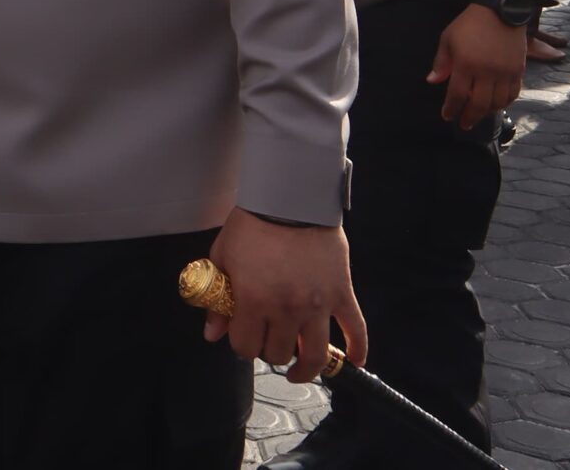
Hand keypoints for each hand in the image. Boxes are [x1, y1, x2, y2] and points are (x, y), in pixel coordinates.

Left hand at [201, 210, 366, 383]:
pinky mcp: (341, 294)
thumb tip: (212, 334)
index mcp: (254, 300)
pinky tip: (352, 361)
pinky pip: (355, 331)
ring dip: (305, 369)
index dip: (241, 345)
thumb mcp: (222, 258)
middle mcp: (287, 308)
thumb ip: (216, 301)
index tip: (243, 337)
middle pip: (277, 354)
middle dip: (269, 352)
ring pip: (314, 355)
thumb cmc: (252, 226)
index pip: (245, 346)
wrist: (290, 200)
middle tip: (268, 341)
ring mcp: (318, 304)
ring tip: (299, 370)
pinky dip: (357, 351)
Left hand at [427, 3, 527, 127]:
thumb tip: (432, 81)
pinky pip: (513, 94)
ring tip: (479, 114)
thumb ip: (441, 62)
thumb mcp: (448, 39)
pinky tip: (497, 104)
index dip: (451, 108)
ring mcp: (504, 73)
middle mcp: (486, 72)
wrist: (500, 11)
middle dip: (469, 117)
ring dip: (487, 112)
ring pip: (497, 102)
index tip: (447, 116)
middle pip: (478, 104)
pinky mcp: (518, 71)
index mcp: (466, 64)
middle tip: (464, 124)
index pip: (457, 94)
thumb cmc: (469, 24)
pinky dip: (505, 103)